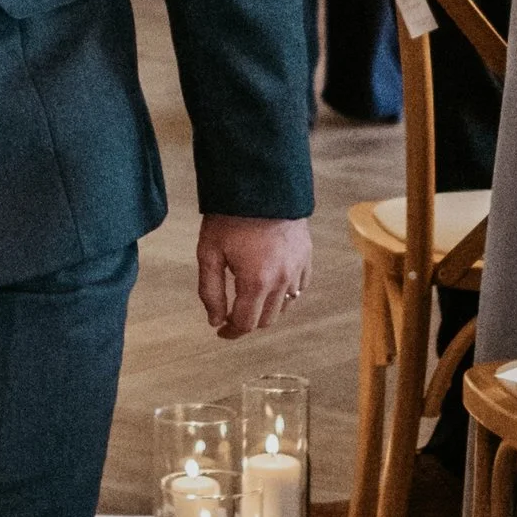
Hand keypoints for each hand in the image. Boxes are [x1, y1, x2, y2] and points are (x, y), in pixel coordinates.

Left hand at [198, 213, 311, 340]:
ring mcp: (298, 269)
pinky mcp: (307, 257)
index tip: (220, 331)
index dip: (231, 332)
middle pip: (266, 319)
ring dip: (266, 309)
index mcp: (256, 282)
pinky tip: (271, 285)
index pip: (246, 323)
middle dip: (247, 322)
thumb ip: (210, 292)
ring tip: (249, 299)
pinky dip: (286, 294)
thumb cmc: (229, 217)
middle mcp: (282, 281)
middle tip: (231, 314)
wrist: (260, 185)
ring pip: (285, 306)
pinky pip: (299, 288)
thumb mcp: (209, 253)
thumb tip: (215, 321)